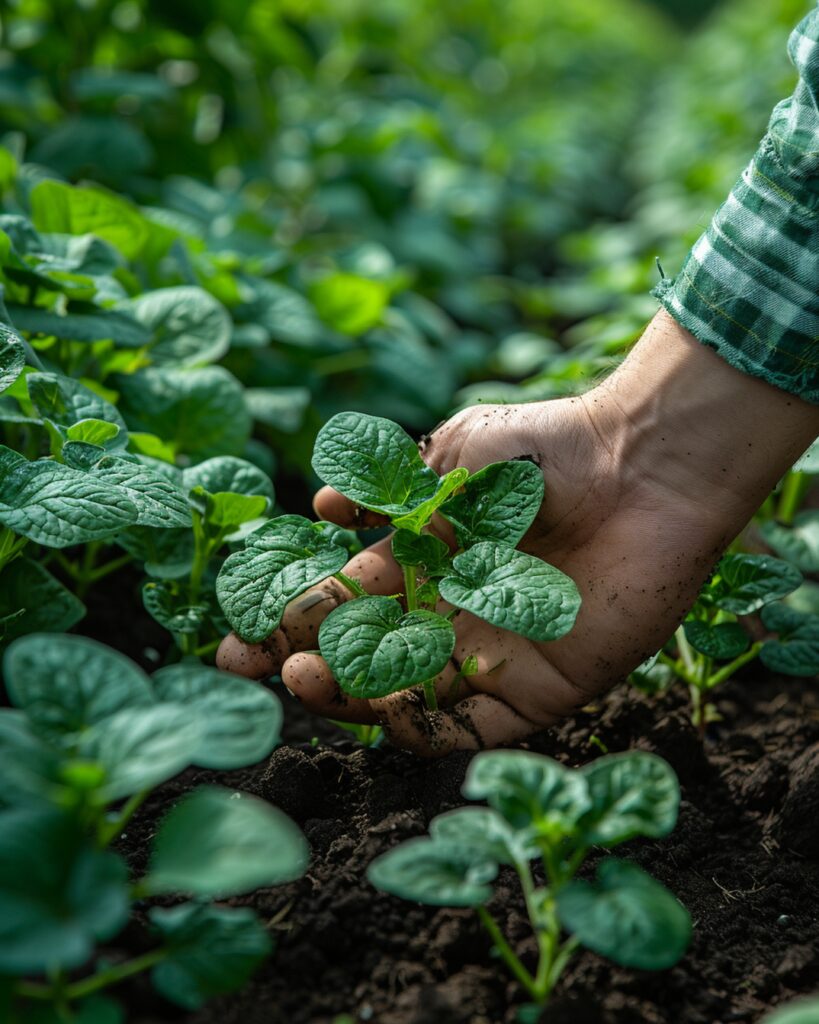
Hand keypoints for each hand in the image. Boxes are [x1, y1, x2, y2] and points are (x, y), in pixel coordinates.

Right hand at [218, 312, 818, 754]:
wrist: (641, 469)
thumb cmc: (544, 450)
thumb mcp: (453, 452)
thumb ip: (388, 489)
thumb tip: (324, 509)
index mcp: (421, 561)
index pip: (339, 602)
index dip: (287, 616)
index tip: (239, 626)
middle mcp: (447, 614)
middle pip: (360, 657)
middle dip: (299, 660)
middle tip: (250, 662)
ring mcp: (489, 654)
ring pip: (403, 699)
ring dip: (348, 698)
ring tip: (302, 676)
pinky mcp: (539, 689)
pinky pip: (472, 730)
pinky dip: (425, 733)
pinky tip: (383, 714)